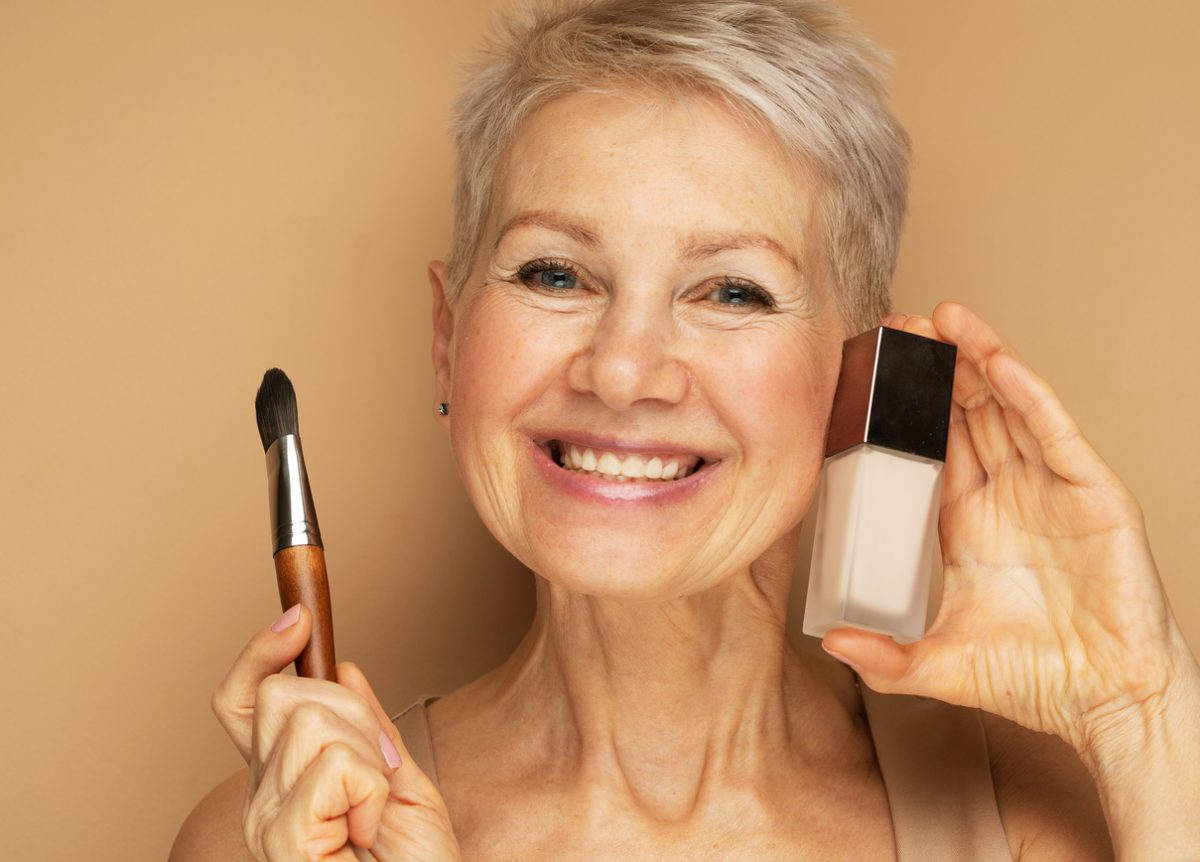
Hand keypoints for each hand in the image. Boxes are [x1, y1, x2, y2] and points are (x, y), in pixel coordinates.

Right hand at [211, 604, 461, 860]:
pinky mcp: (280, 839)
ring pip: (313, 721)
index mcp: (284, 780)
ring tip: (374, 810)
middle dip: (349, 711)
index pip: (245, 701)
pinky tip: (368, 830)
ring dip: (366, 755)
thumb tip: (340, 665)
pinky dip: (369, 789)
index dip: (259, 653)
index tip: (295, 619)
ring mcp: (265, 819)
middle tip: (379, 769)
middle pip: (286, 694)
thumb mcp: (400, 780)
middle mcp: (261, 797)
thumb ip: (366, 725)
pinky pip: (333, 766)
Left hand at [821, 302, 1197, 757]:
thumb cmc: (1034, 677)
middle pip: (965, 413)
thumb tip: (829, 642)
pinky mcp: (1092, 494)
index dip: (900, 409)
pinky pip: (1056, 434)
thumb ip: (885, 656)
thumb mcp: (940, 664)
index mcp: (965, 520)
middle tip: (899, 325)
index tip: (866, 372)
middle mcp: (1005, 494)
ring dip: (978, 361)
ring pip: (1009, 408)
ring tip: (944, 319)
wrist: (1107, 704)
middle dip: (933, 368)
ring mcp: (1049, 490)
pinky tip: (1001, 365)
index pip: (927, 446)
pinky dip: (1030, 397)